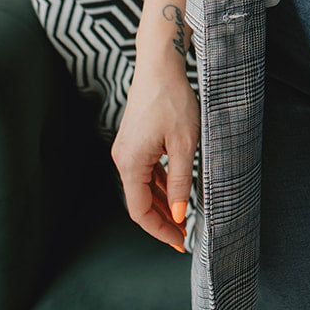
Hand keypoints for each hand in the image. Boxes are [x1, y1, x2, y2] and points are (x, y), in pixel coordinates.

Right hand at [111, 49, 198, 252]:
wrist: (160, 66)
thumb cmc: (173, 101)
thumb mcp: (184, 144)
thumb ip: (180, 182)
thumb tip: (180, 215)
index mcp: (130, 163)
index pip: (140, 211)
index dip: (160, 230)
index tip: (180, 243)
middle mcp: (122, 159)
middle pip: (140, 202)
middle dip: (163, 220)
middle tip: (186, 236)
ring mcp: (126, 150)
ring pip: (143, 188)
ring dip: (163, 204)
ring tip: (185, 218)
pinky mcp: (134, 142)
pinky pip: (145, 172)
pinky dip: (160, 186)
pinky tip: (176, 192)